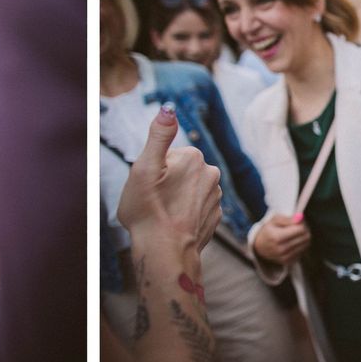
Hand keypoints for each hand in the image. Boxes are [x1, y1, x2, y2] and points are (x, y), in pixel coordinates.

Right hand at [115, 103, 223, 256]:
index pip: (167, 156)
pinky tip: (173, 225)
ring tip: (162, 215)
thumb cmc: (148, 210)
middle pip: (180, 172)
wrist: (165, 253)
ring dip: (175, 199)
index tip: (149, 187)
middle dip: (166, 183)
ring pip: (188, 190)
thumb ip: (158, 135)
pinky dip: (185, 215)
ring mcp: (216, 197)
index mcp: (193, 157)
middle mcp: (211, 173)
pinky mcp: (215, 218)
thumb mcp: (144, 168)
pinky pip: (196, 209)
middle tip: (153, 201)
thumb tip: (168, 108)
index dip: (153, 171)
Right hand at [253, 213, 309, 266]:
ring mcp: (285, 257)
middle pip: (305, 238)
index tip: (298, 222)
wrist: (260, 246)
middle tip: (299, 227)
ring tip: (295, 234)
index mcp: (277, 237)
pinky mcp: (288, 262)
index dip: (302, 224)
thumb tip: (300, 218)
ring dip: (304, 238)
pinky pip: (302, 251)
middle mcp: (281, 249)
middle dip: (305, 230)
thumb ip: (288, 219)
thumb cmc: (269, 230)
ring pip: (306, 245)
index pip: (300, 230)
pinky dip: (301, 246)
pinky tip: (293, 242)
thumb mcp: (275, 220)